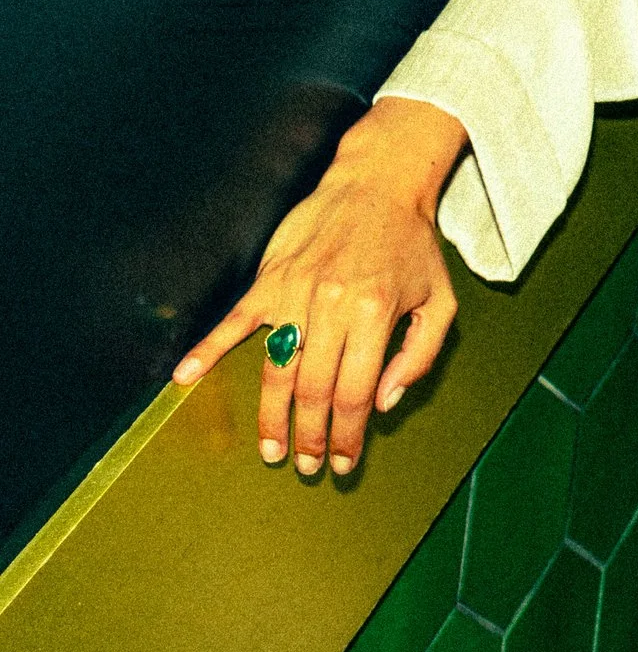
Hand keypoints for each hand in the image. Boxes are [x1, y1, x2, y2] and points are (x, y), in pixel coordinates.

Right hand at [173, 97, 468, 476]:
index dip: (347, 434)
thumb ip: (420, 355)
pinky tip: (183, 378)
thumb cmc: (412, 247)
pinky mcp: (270, 278)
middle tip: (306, 466)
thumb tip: (384, 403)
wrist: (378, 185)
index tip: (342, 463)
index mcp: (377, 315)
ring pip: (276, 368)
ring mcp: (296, 292)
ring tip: (270, 448)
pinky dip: (206, 350)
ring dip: (270, 415)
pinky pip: (234, 321)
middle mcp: (333, 307)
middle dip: (310, 436)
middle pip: (313, 390)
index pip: (356, 393)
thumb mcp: (440, 301)